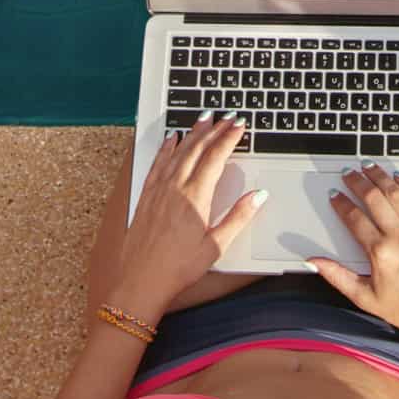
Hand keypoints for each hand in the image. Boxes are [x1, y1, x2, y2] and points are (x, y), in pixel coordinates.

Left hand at [105, 116, 265, 322]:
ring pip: (178, 152)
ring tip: (204, 119)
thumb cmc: (178, 268)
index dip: (229, 138)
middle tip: (226, 117)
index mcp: (195, 197)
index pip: (216, 157)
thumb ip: (238, 217)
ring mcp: (158, 189)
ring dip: (192, 133)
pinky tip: (171, 139)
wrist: (140, 281)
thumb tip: (258, 196)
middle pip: (197, 149)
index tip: (239, 125)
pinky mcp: (146, 196)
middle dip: (214, 130)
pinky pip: (158, 163)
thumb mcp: (216, 246)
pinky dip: (166, 148)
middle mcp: (175, 187)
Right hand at [308, 165, 398, 339]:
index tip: (336, 196)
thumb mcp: (365, 298)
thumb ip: (337, 276)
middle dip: (358, 182)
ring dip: (381, 177)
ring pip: (397, 194)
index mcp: (380, 252)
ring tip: (370, 167)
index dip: (341, 204)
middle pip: (374, 199)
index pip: (354, 218)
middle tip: (349, 173)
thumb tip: (315, 262)